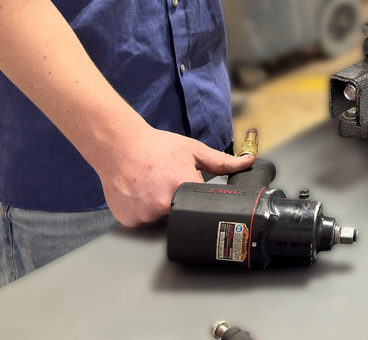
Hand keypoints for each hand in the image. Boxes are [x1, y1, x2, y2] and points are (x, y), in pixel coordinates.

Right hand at [93, 124, 255, 226]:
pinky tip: (140, 193)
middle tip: (167, 182)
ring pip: (160, 219)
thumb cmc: (156, 147)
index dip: (197, 195)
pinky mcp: (129, 221)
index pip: (200, 203)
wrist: (120, 146)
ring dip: (160, 206)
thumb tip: (247, 162)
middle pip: (180, 213)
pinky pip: (142, 221)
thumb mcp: (192, 150)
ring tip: (153, 185)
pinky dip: (143, 210)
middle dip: (178, 201)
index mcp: (181, 186)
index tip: (189, 186)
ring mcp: (144, 215)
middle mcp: (162, 204)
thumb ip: (221, 162)